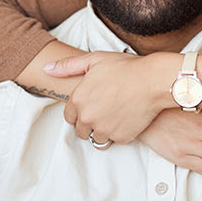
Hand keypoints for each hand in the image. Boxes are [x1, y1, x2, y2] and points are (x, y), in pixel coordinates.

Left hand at [47, 51, 175, 145]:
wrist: (154, 81)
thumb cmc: (126, 68)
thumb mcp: (94, 60)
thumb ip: (68, 66)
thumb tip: (47, 69)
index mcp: (78, 100)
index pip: (69, 116)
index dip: (79, 111)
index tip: (91, 105)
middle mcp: (87, 117)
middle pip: (80, 130)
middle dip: (89, 123)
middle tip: (104, 110)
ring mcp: (104, 129)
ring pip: (96, 138)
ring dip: (102, 130)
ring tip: (114, 115)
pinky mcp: (120, 137)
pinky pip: (114, 140)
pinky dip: (118, 133)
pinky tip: (126, 119)